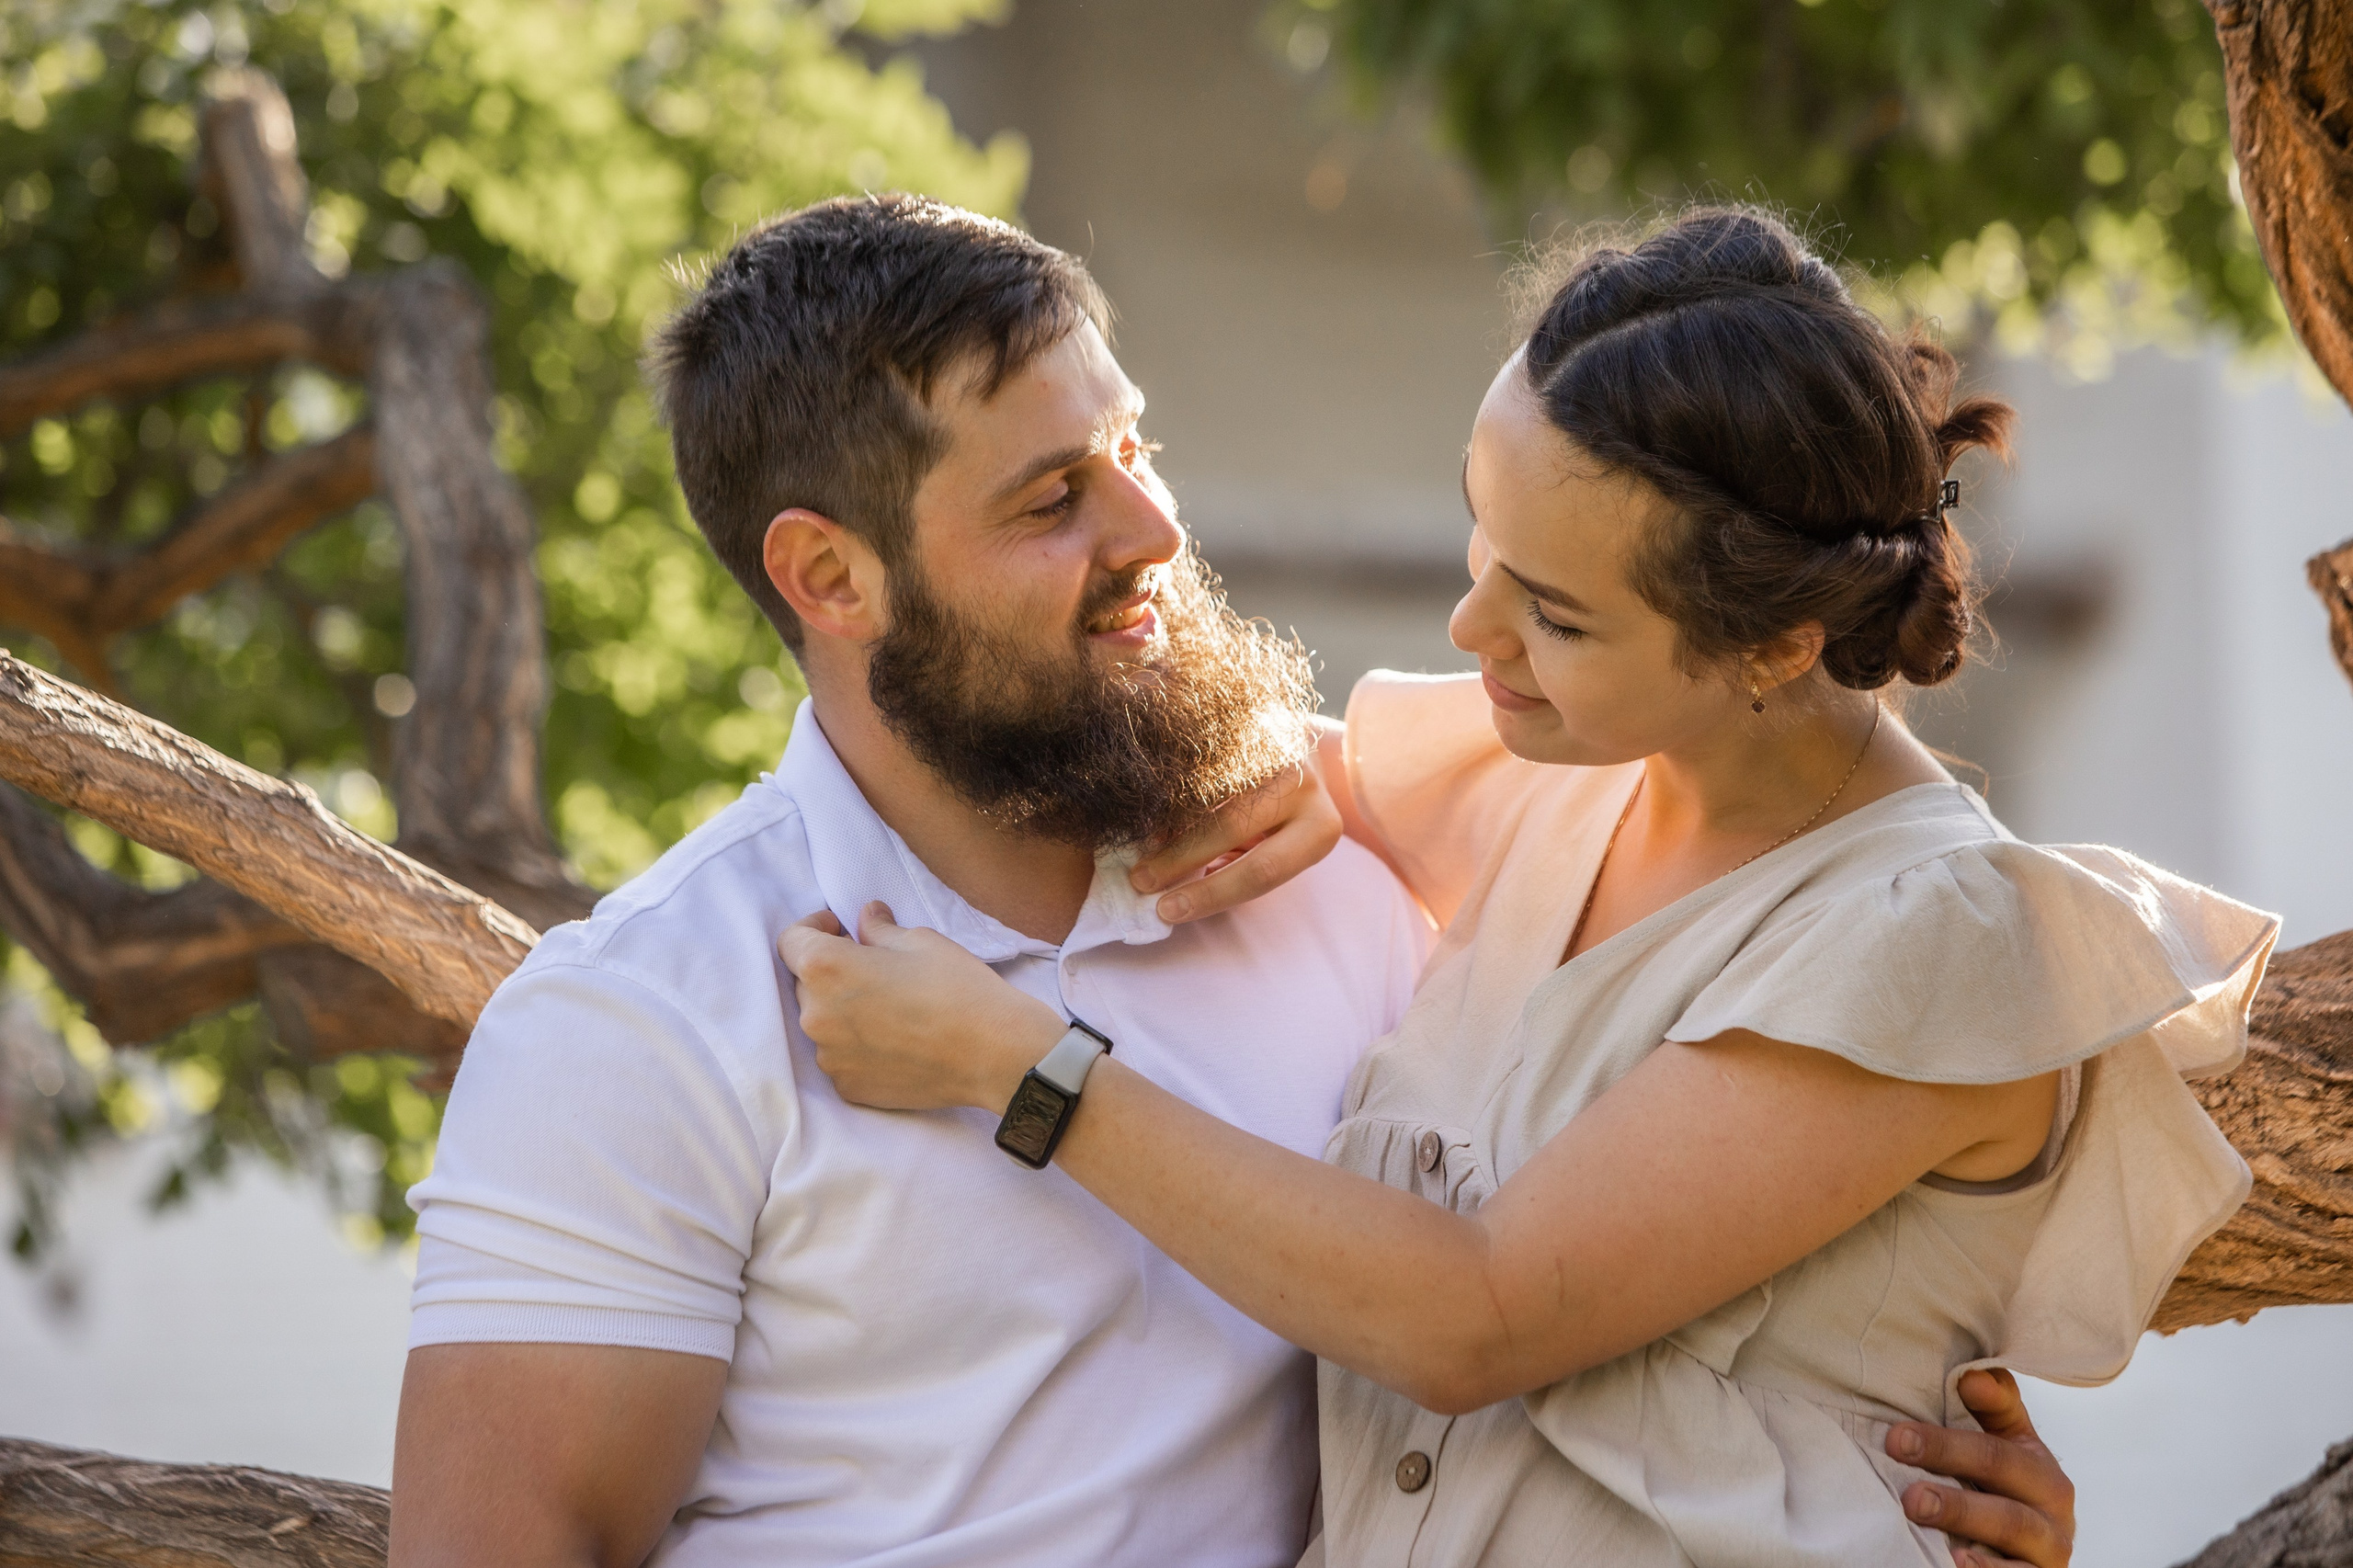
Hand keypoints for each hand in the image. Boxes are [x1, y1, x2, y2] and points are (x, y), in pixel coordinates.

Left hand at [777, 903, 1064, 1112]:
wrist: (994, 1053)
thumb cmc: (958, 988)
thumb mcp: (919, 941)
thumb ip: (879, 929)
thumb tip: (866, 917)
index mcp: (826, 969)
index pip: (791, 940)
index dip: (813, 927)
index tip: (840, 927)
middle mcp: (816, 1016)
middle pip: (805, 983)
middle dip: (831, 970)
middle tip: (873, 967)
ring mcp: (830, 1058)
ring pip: (823, 1023)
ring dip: (843, 1010)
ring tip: (889, 1008)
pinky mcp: (848, 1087)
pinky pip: (841, 1057)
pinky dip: (858, 1046)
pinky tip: (896, 1040)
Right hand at [1130, 738, 1342, 924]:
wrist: (1304, 755)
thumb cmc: (1282, 822)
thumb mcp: (1273, 851)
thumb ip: (1235, 869)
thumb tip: (1171, 898)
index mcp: (1319, 830)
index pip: (1263, 871)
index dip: (1212, 894)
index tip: (1166, 910)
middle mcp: (1304, 785)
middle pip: (1233, 825)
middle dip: (1179, 858)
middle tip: (1138, 880)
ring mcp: (1279, 748)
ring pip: (1211, 789)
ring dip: (1166, 821)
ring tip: (1136, 844)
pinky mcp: (1253, 723)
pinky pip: (1201, 758)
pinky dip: (1169, 785)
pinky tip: (1145, 805)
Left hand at [1887, 1368, 2074, 1567]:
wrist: (2031, 1555)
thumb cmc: (2005, 1492)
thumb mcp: (2006, 1447)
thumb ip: (1992, 1408)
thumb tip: (1973, 1376)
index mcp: (2040, 1466)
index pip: (1995, 1442)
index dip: (1949, 1436)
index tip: (1897, 1432)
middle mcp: (2053, 1507)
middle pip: (1999, 1472)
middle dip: (1947, 1457)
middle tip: (1896, 1451)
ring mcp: (2049, 1549)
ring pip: (2009, 1526)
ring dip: (1961, 1513)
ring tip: (1916, 1505)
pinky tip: (1954, 1562)